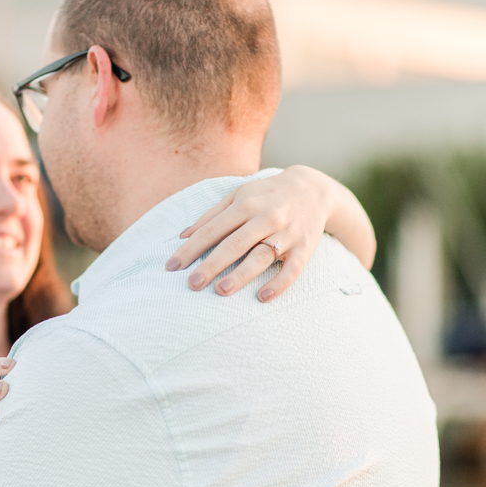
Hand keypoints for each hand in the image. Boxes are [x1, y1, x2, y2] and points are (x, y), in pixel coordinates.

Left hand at [165, 165, 372, 302]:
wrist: (313, 189)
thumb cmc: (267, 195)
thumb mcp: (238, 195)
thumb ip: (212, 215)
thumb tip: (183, 235)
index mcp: (245, 204)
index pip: (213, 229)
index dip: (191, 249)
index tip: (172, 267)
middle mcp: (266, 217)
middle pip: (234, 244)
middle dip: (212, 264)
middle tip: (192, 284)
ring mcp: (286, 233)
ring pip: (261, 256)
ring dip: (241, 274)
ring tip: (220, 291)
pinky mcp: (305, 248)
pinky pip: (292, 269)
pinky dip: (278, 283)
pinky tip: (262, 297)